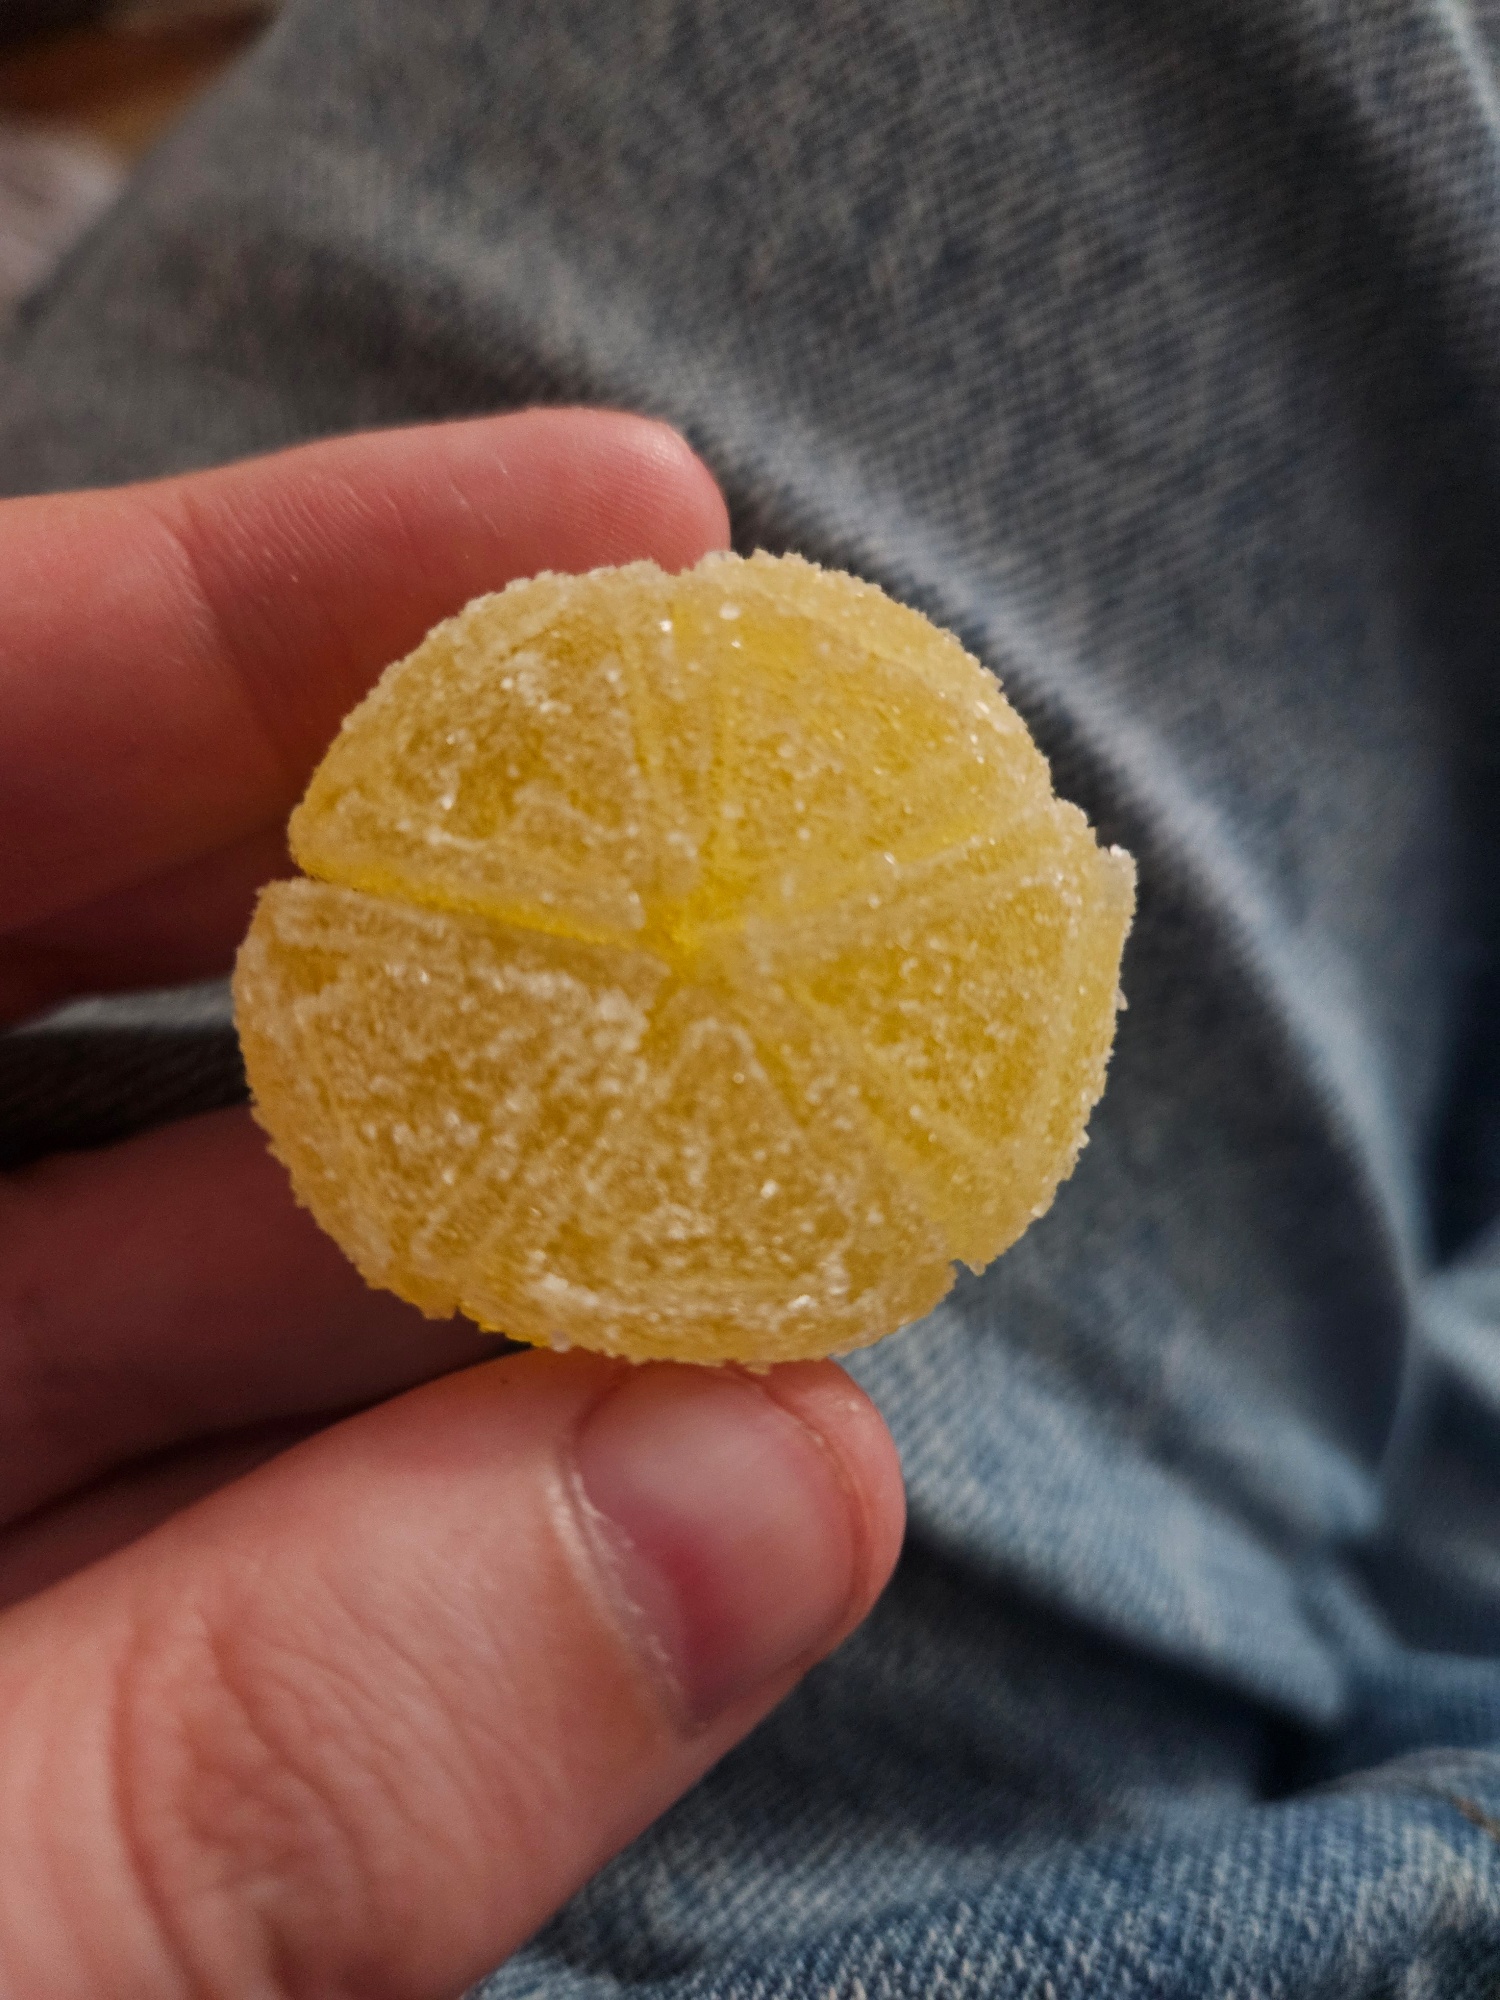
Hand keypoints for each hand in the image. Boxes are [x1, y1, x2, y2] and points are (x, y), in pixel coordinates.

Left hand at [0, 413, 904, 1998]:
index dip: (289, 609)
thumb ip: (246, 1786)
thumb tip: (771, 1498)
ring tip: (756, 1143)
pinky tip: (605, 1423)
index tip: (631, 518)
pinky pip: (114, 1459)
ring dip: (449, 1196)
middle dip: (433, 879)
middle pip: (35, 937)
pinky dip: (352, 1445)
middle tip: (766, 833)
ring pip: (108, 1221)